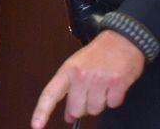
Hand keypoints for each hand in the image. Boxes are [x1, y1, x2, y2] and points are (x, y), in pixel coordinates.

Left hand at [30, 30, 144, 128]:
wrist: (123, 39)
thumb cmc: (97, 54)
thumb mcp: (76, 66)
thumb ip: (69, 89)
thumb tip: (68, 116)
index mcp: (67, 70)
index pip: (50, 94)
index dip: (42, 111)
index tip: (36, 125)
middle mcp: (81, 76)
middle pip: (77, 109)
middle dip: (82, 108)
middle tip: (88, 95)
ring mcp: (100, 80)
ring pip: (95, 109)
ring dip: (99, 102)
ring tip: (102, 86)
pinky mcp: (118, 84)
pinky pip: (113, 104)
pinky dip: (114, 99)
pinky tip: (113, 85)